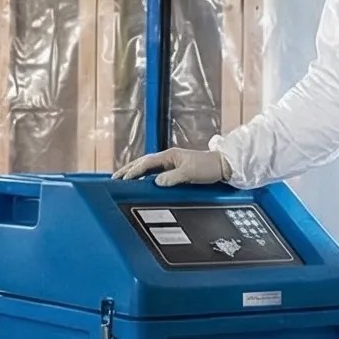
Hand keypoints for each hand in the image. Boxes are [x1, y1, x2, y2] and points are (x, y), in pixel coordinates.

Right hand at [113, 147, 229, 186]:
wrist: (223, 167)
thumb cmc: (208, 167)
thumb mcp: (190, 173)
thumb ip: (172, 178)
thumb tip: (156, 182)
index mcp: (169, 155)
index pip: (146, 163)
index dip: (134, 171)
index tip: (123, 179)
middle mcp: (168, 158)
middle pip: (143, 163)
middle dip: (128, 170)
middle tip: (114, 178)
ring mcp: (171, 163)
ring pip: (147, 166)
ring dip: (134, 171)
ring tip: (122, 178)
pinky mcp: (175, 170)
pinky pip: (154, 171)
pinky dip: (144, 175)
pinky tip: (140, 180)